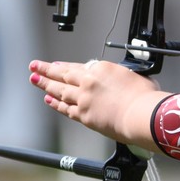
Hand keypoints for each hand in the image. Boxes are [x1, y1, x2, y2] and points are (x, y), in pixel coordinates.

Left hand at [29, 59, 164, 146]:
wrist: (141, 115)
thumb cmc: (144, 98)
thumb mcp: (135, 77)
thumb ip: (124, 77)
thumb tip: (124, 80)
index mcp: (102, 69)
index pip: (79, 66)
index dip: (65, 66)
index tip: (56, 64)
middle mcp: (89, 82)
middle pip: (63, 74)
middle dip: (46, 70)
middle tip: (35, 66)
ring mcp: (84, 99)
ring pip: (60, 90)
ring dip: (45, 84)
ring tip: (35, 80)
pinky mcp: (84, 116)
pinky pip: (65, 109)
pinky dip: (56, 104)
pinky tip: (49, 100)